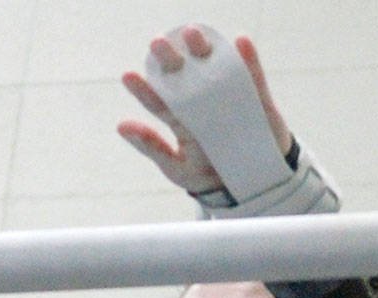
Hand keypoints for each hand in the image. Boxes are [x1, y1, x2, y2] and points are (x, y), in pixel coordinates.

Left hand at [118, 26, 291, 195]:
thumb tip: (120, 125)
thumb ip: (152, 146)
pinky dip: (249, 61)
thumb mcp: (177, 167)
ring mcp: (229, 100)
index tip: (128, 77)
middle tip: (157, 43)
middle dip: (171, 59)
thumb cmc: (206, 174)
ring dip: (205, 51)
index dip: (145, 90)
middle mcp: (202, 104)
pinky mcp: (256, 102)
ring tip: (191, 33)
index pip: (160, 102)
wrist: (251, 183)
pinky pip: (253, 80)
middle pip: (185, 78)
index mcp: (181, 120)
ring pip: (216, 72)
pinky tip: (240, 42)